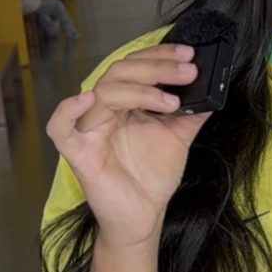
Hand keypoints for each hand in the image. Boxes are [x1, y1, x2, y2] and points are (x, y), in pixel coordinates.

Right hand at [45, 43, 211, 247]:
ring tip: (171, 101)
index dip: (160, 56)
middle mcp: (106, 110)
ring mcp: (90, 130)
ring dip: (139, 89)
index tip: (188, 55)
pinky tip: (88, 99)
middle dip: (156, 68)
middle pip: (121, 73)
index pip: (137, 66)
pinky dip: (68, 110)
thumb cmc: (152, 176)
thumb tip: (211, 88)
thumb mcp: (178, 137)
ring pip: (103, 93)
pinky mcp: (78, 153)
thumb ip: (191, 112)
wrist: (144, 216)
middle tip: (187, 72)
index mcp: (127, 103)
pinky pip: (60, 127)